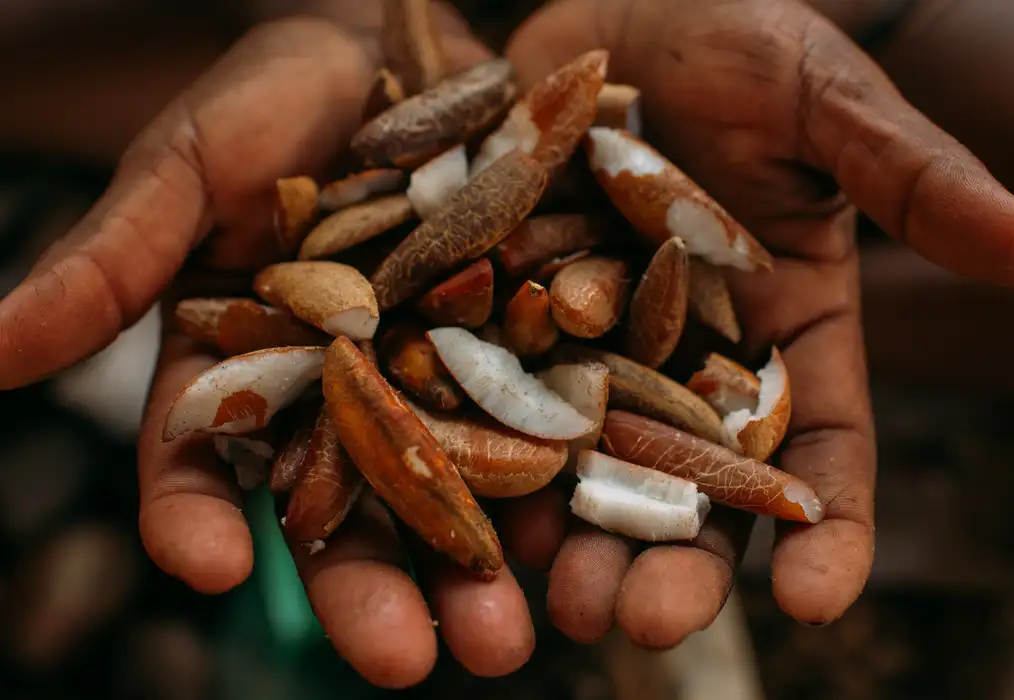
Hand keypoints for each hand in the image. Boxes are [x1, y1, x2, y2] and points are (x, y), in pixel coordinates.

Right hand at [0, 7, 540, 687]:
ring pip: (455, 488)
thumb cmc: (263, 104)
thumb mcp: (180, 175)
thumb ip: (108, 264)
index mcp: (244, 377)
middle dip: (375, 589)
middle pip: (348, 509)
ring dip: (481, 566)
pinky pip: (541, 415)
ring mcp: (435, 377)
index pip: (203, 468)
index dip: (195, 520)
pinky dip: (562, 474)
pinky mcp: (517, 343)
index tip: (208, 569)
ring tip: (510, 639)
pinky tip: (588, 530)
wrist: (386, 49)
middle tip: (407, 664)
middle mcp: (341, 399)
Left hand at [493, 0, 1013, 647]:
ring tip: (560, 602)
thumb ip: (912, 177)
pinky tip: (470, 511)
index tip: (816, 601)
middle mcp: (689, 358)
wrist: (608, 6)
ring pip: (590, 467)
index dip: (828, 528)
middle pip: (695, 484)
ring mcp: (593, 347)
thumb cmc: (732, 36)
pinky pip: (494, 398)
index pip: (821, 445)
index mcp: (785, 327)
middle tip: (646, 624)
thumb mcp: (820, 100)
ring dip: (574, 540)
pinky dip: (484, 456)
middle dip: (677, 560)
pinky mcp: (506, 316)